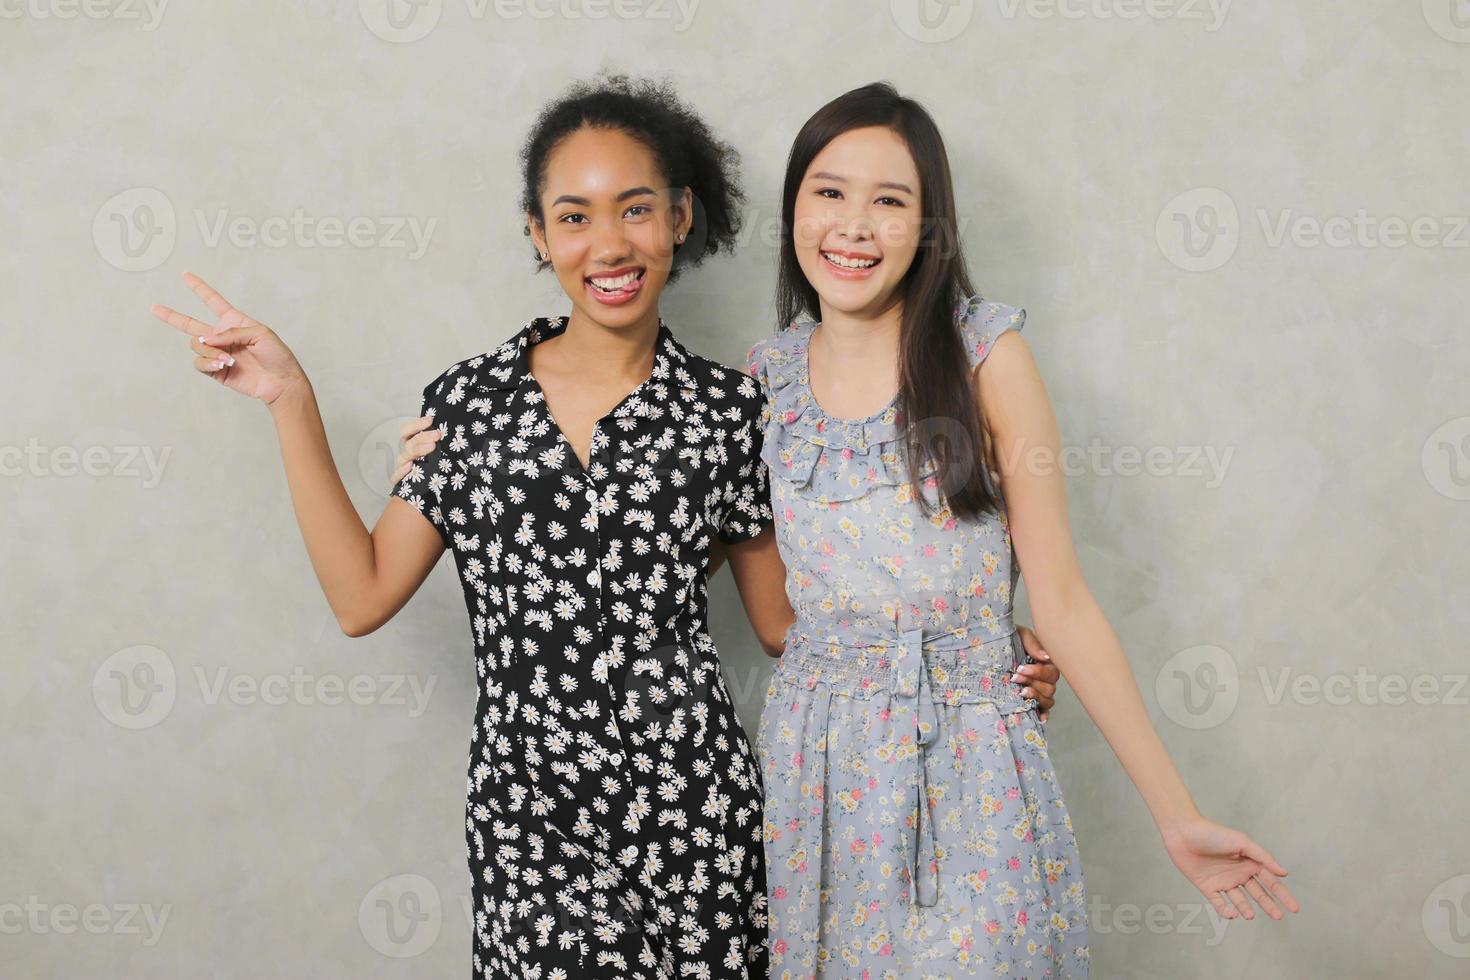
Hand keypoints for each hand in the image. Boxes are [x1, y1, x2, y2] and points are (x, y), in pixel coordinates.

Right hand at [150, 271, 306, 406]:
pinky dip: (208, 363)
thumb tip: (205, 340)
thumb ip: (231, 332)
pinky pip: (200, 364)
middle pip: (190, 324)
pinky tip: (222, 365)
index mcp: (233, 321)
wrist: (280, 381)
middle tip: (154, 308)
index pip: (213, 301)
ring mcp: (217, 353)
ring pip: (196, 346)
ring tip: (228, 360)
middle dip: (171, 316)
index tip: (185, 275)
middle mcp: (222, 336)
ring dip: (209, 352)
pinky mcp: (216, 371)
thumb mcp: (259, 334)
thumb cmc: (276, 354)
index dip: (199, 288)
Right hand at [390, 414, 442, 484]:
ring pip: (405, 456)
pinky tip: (409, 466)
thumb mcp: (437, 451)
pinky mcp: (401, 481)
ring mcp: (403, 466)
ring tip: (432, 447)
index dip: (417, 424)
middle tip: (437, 434)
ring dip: (418, 450)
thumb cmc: (435, 464)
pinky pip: (396, 476)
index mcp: (411, 443)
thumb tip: (449, 430)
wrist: (430, 489)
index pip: (407, 430)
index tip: (430, 420)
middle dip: (423, 436)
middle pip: (410, 442)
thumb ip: (438, 441)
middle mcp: (406, 453)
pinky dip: (401, 471)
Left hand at [1013, 624, 1060, 720]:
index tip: (1020, 668)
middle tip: (1014, 678)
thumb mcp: (1019, 636)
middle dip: (1033, 683)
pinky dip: (1042, 714)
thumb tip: (1045, 657)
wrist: (989, 648)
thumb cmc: (1007, 640)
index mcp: (1044, 663)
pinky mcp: (1031, 701)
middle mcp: (1044, 679)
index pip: (1051, 672)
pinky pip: (1043, 711)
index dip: (1038, 672)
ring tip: (1020, 692)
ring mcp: (1038, 691)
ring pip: (1047, 700)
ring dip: (1035, 697)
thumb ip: (1033, 644)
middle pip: (1050, 688)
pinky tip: (1038, 717)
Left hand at [1162, 817, 1299, 921]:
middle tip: (1278, 917)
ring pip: (1239, 900)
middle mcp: (1238, 874)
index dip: (1283, 895)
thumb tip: (1284, 873)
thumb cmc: (1214, 833)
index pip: (1271, 882)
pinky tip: (1232, 913)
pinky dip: (1225, 910)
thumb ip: (1263, 857)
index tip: (1294, 908)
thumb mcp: (1242, 842)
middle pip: (1258, 894)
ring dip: (1246, 908)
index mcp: (1249, 863)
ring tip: (1250, 915)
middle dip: (1269, 905)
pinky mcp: (1207, 887)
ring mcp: (1223, 881)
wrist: (1184, 832)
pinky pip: (1218, 902)